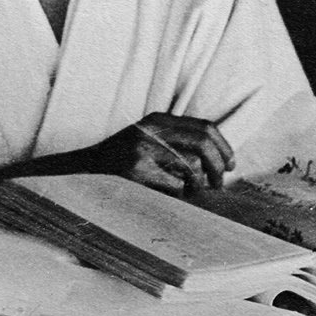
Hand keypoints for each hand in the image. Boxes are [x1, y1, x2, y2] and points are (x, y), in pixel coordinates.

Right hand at [90, 113, 233, 193]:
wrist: (84, 172)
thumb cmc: (121, 162)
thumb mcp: (148, 141)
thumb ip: (177, 142)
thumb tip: (219, 159)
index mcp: (158, 120)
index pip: (205, 127)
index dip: (224, 147)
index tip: (231, 165)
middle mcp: (151, 129)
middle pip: (203, 142)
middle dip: (218, 166)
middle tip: (219, 183)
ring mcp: (143, 149)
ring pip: (192, 165)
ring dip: (199, 183)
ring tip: (194, 191)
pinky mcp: (137, 171)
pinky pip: (176, 184)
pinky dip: (181, 194)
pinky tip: (172, 195)